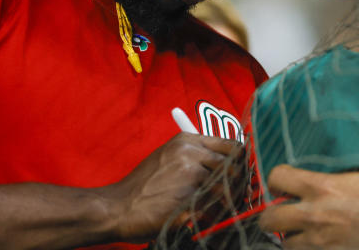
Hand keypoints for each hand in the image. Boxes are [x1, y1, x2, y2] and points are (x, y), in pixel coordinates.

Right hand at [109, 133, 241, 241]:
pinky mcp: (189, 197)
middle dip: (236, 184)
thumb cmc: (143, 186)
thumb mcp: (167, 159)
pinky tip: (202, 217)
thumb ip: (195, 157)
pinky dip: (213, 214)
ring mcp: (190, 174)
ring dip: (225, 201)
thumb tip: (227, 165)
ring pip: (226, 188)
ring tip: (216, 209)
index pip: (231, 145)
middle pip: (234, 167)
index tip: (240, 175)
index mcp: (186, 140)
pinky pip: (214, 206)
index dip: (239, 163)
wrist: (118, 207)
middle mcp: (190, 152)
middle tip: (234, 197)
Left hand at [258, 165, 358, 248]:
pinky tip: (320, 244)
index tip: (280, 185)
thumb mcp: (352, 179)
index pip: (277, 177)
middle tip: (281, 215)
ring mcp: (318, 240)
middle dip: (272, 217)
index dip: (276, 181)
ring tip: (305, 234)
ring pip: (286, 243)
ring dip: (293, 238)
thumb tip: (306, 183)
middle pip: (269, 218)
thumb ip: (324, 181)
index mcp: (319, 187)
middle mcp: (313, 214)